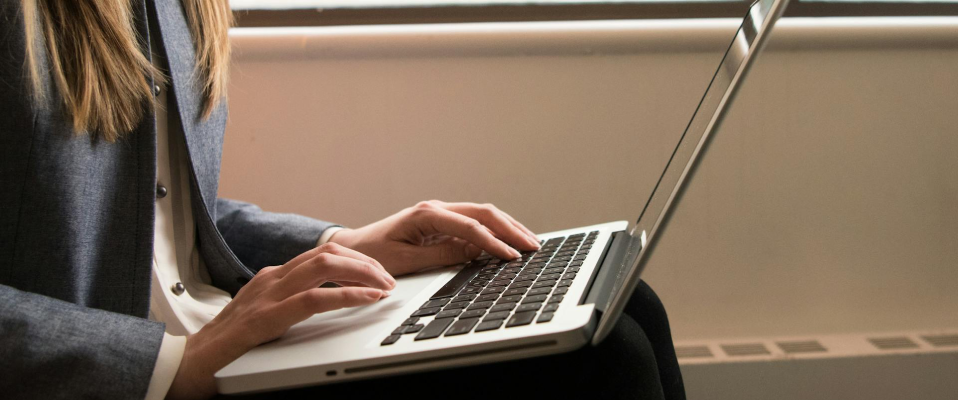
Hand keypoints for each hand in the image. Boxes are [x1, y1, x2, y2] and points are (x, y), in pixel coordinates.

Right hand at [166, 243, 394, 398]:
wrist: (188, 365)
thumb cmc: (228, 346)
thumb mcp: (267, 316)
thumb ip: (292, 303)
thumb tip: (329, 300)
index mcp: (273, 277)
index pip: (322, 254)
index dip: (356, 260)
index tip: (379, 273)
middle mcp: (272, 278)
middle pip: (329, 252)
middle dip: (366, 262)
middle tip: (389, 279)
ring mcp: (268, 294)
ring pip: (325, 265)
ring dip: (363, 273)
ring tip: (385, 287)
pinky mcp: (267, 317)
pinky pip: (315, 298)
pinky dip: (348, 296)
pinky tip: (367, 300)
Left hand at [329, 200, 539, 276]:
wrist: (353, 248)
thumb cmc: (372, 254)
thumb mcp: (405, 260)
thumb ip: (440, 255)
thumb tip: (473, 253)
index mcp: (426, 214)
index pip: (470, 226)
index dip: (493, 242)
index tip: (511, 256)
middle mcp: (436, 209)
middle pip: (483, 213)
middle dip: (511, 228)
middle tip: (532, 246)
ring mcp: (440, 214)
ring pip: (483, 215)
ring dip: (507, 227)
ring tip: (529, 242)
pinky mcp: (442, 223)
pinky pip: (474, 224)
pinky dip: (495, 231)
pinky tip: (509, 241)